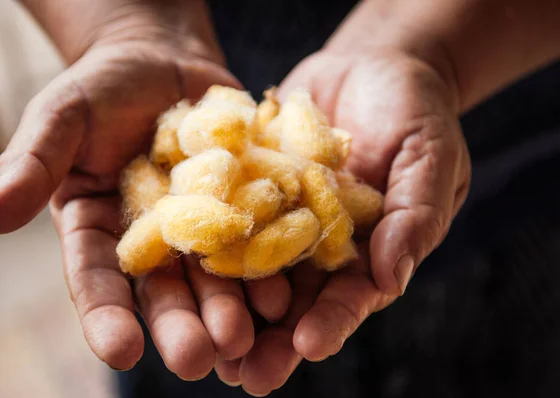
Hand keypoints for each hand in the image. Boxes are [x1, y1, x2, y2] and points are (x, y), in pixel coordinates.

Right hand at [0, 5, 292, 378]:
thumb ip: (32, 164)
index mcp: (100, 229)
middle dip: (180, 325)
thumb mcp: (61, 117)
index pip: (97, 279)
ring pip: (214, 275)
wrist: (162, 61)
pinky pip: (256, 236)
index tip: (121, 352)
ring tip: (247, 337)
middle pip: (164, 289)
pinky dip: (268, 263)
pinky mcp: (242, 202)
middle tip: (198, 361)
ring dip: (230, 308)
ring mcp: (201, 224)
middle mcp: (152, 239)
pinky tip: (282, 290)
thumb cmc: (102, 87)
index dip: (106, 315)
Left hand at [233, 48, 470, 394]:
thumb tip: (392, 278)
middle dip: (271, 338)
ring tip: (204, 343)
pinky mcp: (249, 183)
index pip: (350, 297)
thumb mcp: (430, 161)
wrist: (373, 66)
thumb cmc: (417, 114)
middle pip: (294, 300)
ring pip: (251, 269)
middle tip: (245, 376)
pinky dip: (205, 237)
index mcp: (366, 252)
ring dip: (230, 306)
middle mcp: (316, 244)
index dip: (332, 322)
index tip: (309, 344)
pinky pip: (225, 211)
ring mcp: (279, 215)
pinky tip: (179, 263)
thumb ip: (413, 218)